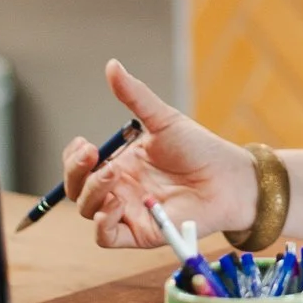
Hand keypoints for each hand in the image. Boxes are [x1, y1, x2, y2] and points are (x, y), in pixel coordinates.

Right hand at [61, 60, 256, 250]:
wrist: (229, 177)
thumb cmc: (199, 148)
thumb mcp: (163, 119)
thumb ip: (135, 96)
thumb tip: (112, 65)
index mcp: (121, 164)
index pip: (81, 166)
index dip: (73, 158)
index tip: (84, 143)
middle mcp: (120, 189)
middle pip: (77, 188)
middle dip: (76, 171)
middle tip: (91, 153)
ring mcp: (128, 212)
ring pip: (88, 210)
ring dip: (93, 191)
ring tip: (114, 173)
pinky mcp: (140, 233)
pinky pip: (107, 237)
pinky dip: (102, 225)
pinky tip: (114, 205)